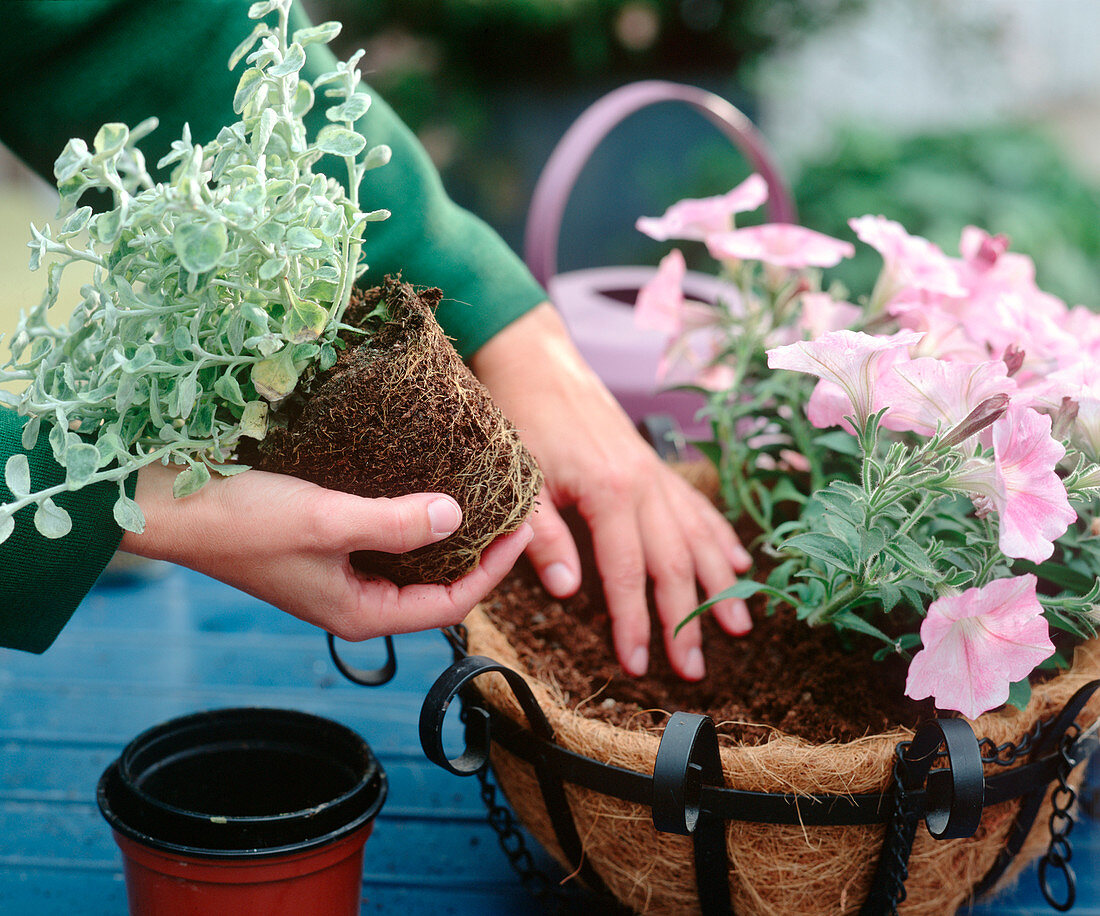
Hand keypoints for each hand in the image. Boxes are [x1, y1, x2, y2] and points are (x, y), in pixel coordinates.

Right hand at [119, 462, 532, 638]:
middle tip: (515, 507)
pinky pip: (387, 536)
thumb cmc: (241, 521)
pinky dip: (415, 515)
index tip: (526, 525)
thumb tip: (455, 517)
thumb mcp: (326, 521)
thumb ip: (394, 523)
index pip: (453, 603)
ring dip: (450, 531)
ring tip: (485, 492)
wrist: (168, 507)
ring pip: (414, 560)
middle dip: (481, 550)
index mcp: (362, 612)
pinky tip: (429, 484)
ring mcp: (341, 574)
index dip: (496, 568)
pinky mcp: (326, 545)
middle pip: (439, 583)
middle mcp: (356, 600)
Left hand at [471, 302, 751, 680]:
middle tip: (695, 669)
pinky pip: (697, 505)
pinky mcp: (655, 465)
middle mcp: (644, 484)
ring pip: (698, 536)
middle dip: (687, 618)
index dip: (635, 622)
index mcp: (609, 491)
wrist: (536, 361)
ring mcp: (655, 473)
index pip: (627, 573)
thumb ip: (544, 536)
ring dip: (721, 583)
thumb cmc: (522, 419)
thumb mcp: (521, 480)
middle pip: (674, 563)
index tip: (639, 665)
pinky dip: (720, 536)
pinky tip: (739, 561)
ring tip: (740, 626)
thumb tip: (566, 591)